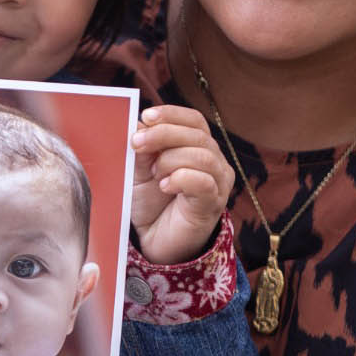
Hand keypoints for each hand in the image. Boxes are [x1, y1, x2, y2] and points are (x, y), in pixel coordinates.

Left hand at [129, 106, 233, 264]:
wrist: (154, 241)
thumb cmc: (150, 201)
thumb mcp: (139, 169)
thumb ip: (142, 147)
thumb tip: (140, 124)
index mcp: (197, 146)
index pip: (193, 120)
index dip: (171, 114)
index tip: (146, 116)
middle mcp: (214, 160)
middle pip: (197, 134)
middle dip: (164, 134)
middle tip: (137, 143)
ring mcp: (217, 182)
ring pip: (203, 156)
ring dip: (171, 160)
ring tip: (154, 174)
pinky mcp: (213, 203)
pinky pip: (204, 182)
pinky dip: (180, 178)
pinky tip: (165, 186)